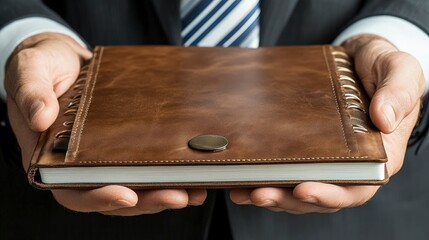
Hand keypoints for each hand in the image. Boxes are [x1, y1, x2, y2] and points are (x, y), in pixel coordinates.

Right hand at [6, 33, 206, 215]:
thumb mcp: (30, 72)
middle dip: (147, 200)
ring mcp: (106, 157)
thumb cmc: (42, 68)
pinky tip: (193, 168)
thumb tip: (40, 117)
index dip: (99, 198)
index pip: (73, 191)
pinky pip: (147, 163)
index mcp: (50, 159)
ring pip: (136, 185)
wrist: (65, 60)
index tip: (127, 196)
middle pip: (115, 196)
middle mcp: (81, 166)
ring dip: (164, 191)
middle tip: (178, 196)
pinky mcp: (126, 145)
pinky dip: (169, 170)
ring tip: (195, 190)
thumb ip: (31, 92)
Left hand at [229, 35, 425, 213]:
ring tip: (243, 190)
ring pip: (299, 187)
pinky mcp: (305, 148)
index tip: (303, 189)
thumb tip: (384, 120)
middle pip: (321, 195)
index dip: (330, 194)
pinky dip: (263, 176)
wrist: (358, 57)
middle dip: (289, 199)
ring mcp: (325, 158)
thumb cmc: (382, 66)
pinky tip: (240, 177)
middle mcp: (350, 163)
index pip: (357, 186)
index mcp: (380, 154)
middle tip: (260, 193)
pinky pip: (285, 168)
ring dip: (272, 193)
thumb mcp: (399, 70)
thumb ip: (398, 92)